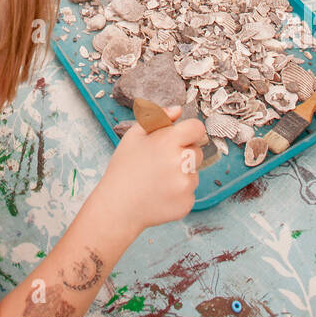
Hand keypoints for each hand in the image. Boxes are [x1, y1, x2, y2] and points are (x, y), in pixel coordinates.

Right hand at [99, 108, 204, 231]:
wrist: (118, 206)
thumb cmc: (124, 168)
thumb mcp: (134, 135)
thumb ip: (158, 118)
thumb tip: (178, 110)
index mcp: (169, 142)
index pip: (197, 128)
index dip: (190, 131)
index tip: (182, 137)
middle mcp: (181, 162)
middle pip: (197, 151)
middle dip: (183, 153)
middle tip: (160, 162)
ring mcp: (186, 184)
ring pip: (193, 172)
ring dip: (181, 173)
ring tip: (157, 180)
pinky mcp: (187, 202)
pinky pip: (190, 192)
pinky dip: (179, 192)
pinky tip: (160, 193)